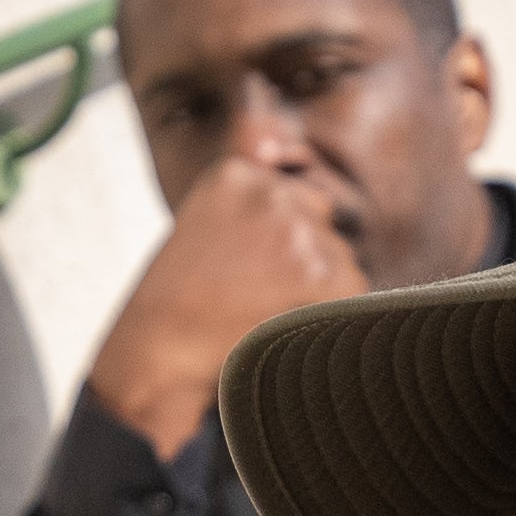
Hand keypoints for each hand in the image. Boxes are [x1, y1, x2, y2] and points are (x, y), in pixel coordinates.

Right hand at [88, 158, 366, 459]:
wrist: (160, 350)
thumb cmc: (180, 300)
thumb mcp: (208, 228)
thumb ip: (256, 207)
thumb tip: (306, 166)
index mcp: (238, 175)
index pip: (300, 201)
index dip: (285, 246)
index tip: (253, 272)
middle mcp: (273, 193)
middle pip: (327, 229)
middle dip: (307, 265)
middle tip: (260, 298)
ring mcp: (300, 232)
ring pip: (344, 264)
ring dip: (321, 293)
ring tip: (267, 313)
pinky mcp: (322, 275)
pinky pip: (355, 297)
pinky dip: (332, 317)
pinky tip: (288, 326)